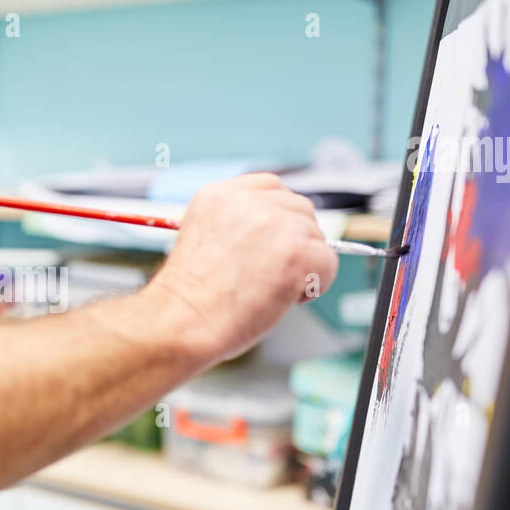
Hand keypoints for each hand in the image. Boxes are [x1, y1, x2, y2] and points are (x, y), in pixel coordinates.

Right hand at [147, 173, 337, 363]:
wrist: (181, 321)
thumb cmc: (189, 298)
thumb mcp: (205, 240)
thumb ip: (239, 226)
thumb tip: (278, 237)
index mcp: (220, 194)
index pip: (271, 188)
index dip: (278, 219)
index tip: (271, 244)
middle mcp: (248, 200)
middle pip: (300, 209)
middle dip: (294, 241)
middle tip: (268, 274)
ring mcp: (275, 222)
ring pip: (316, 237)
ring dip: (303, 265)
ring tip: (268, 289)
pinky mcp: (297, 250)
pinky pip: (328, 263)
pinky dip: (315, 285)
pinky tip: (284, 297)